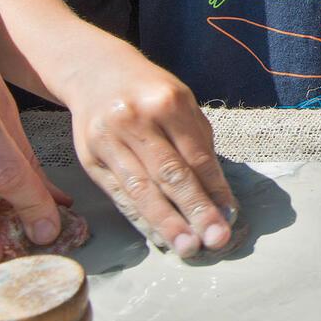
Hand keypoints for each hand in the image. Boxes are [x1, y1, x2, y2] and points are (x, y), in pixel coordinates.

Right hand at [60, 52, 236, 258]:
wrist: (96, 72)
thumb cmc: (150, 92)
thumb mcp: (180, 102)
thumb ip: (198, 143)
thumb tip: (218, 194)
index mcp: (167, 103)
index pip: (196, 155)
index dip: (214, 188)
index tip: (230, 215)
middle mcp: (136, 121)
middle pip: (170, 174)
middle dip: (195, 210)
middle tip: (216, 239)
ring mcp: (109, 140)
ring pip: (142, 190)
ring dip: (168, 224)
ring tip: (189, 248)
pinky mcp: (90, 159)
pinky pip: (121, 195)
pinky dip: (141, 220)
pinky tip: (159, 237)